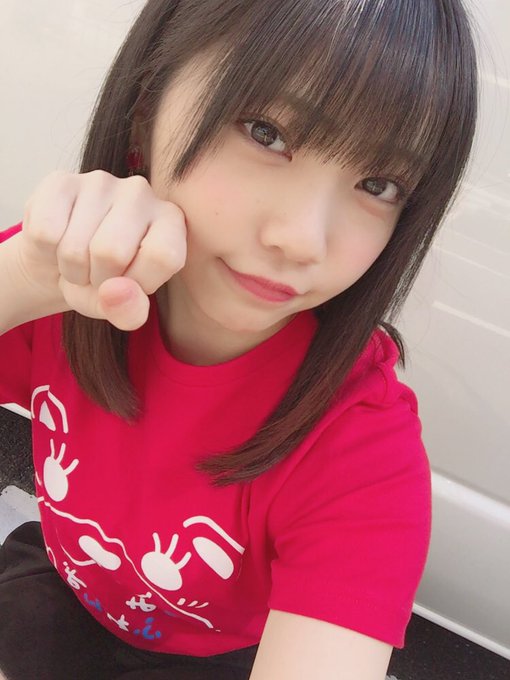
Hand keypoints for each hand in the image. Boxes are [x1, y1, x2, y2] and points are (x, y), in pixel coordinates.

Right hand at [14, 170, 186, 329]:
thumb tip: (114, 291)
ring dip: (71, 269)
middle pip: (112, 252)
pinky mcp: (60, 180)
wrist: (60, 262)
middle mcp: (141, 192)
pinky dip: (47, 251)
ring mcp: (101, 181)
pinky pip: (45, 232)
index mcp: (171, 220)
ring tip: (79, 259)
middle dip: (97, 278)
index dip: (139, 281)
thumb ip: (130, 312)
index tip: (130, 282)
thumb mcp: (123, 308)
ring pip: (75, 247)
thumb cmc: (104, 283)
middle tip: (98, 273)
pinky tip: (58, 241)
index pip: (164, 256)